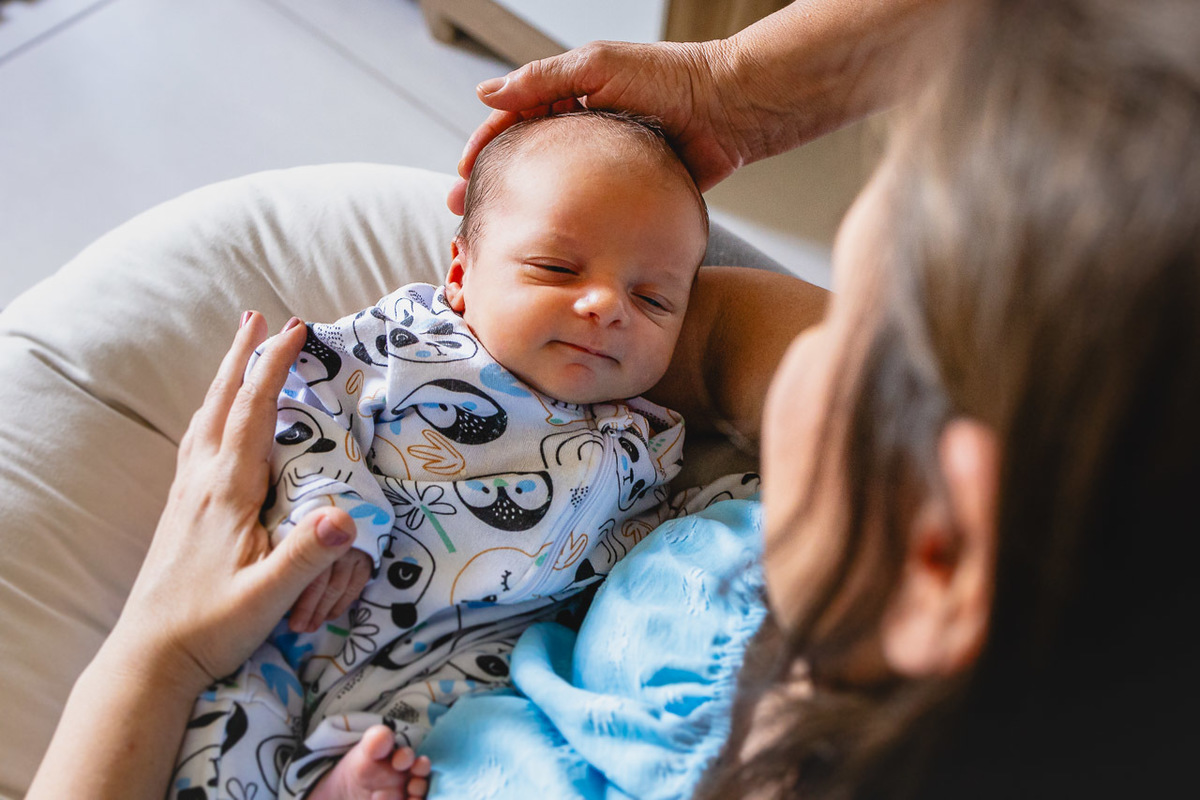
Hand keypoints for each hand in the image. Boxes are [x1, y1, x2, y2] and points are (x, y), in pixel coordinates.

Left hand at [106, 313, 358, 693]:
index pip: (255, 412)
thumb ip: (306, 556)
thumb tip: (348, 516)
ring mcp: (186, 496)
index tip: (295, 327)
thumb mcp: (268, 597)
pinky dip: (211, 414)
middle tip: (256, 315)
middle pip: (222, 402)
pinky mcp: (180, 513)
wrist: (149, 658)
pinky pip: (196, 444)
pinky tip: (212, 423)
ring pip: (205, 420)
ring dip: (223, 380)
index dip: (274, 365)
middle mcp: (202, 482)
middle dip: (242, 357)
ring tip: (237, 354)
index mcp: (228, 490)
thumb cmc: (211, 627)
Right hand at [450, 39, 749, 213]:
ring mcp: (606, 167)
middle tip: (461, 214)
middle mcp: (585, 133)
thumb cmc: (669, 77)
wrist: (731, 108)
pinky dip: (568, 230)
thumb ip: (543, 79)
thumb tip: (484, 94)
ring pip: (554, 193)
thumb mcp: (598, 66)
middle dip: (492, 186)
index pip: (514, 122)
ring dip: (523, 212)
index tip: (460, 174)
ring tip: (496, 236)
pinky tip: (549, 248)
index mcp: (572, 97)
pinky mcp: (630, 194)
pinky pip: (593, 215)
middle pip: (527, 162)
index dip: (483, 147)